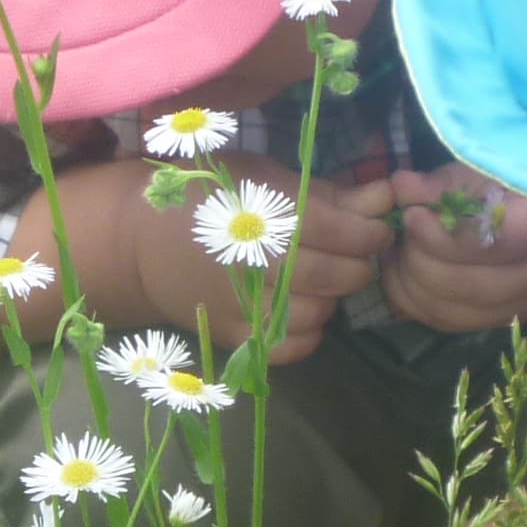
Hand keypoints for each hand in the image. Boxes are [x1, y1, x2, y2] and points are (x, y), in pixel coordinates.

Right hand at [191, 175, 396, 363]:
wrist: (139, 240)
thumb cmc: (210, 197)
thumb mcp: (265, 178)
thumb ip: (330, 193)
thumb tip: (387, 196)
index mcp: (263, 214)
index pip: (338, 232)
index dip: (369, 234)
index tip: (379, 232)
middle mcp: (253, 262)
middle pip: (332, 276)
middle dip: (358, 268)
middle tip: (357, 258)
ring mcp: (240, 304)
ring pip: (315, 314)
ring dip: (331, 300)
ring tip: (322, 282)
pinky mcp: (231, 335)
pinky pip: (288, 347)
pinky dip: (306, 334)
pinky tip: (301, 309)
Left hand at [378, 165, 526, 334]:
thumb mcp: (493, 169)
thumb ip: (448, 182)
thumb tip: (401, 188)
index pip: (485, 247)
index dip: (438, 236)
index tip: (412, 214)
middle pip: (464, 286)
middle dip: (419, 260)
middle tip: (400, 234)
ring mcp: (524, 305)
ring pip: (452, 311)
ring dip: (411, 285)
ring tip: (397, 252)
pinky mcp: (505, 318)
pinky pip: (450, 322)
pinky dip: (418, 302)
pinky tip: (405, 275)